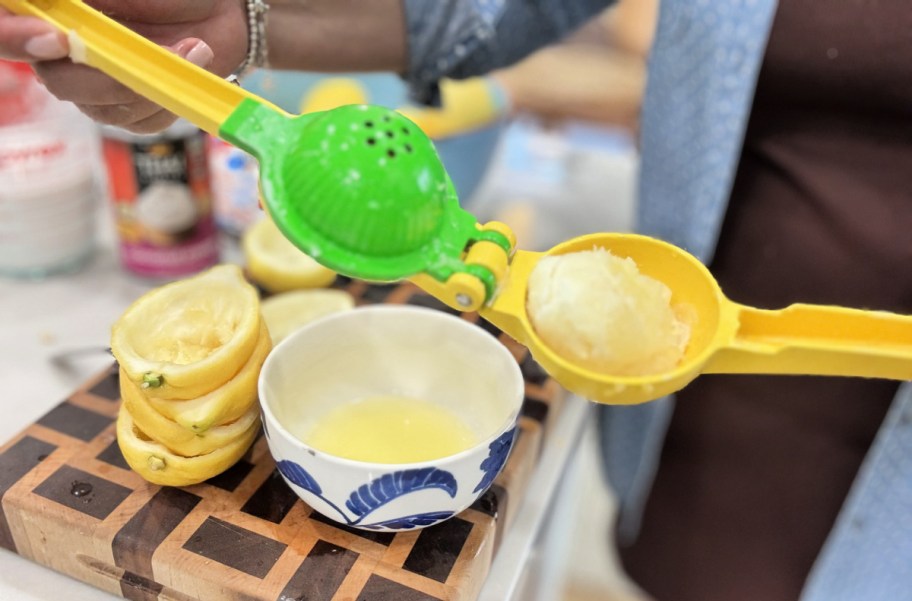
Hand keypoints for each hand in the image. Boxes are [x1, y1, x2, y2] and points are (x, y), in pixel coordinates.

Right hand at [0, 1, 247, 132]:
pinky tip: (193, 68)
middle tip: (164, 49)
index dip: (16, 38)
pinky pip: (140, 121)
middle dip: (113, 74)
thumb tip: (71, 2)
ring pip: (104, 108)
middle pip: (61, 82)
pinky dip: (170, 100)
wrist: (220, 10)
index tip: (57, 39)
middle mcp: (64, 52)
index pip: (7, 31)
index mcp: (52, 13)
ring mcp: (96, 85)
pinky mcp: (131, 109)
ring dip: (154, 84)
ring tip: (195, 48)